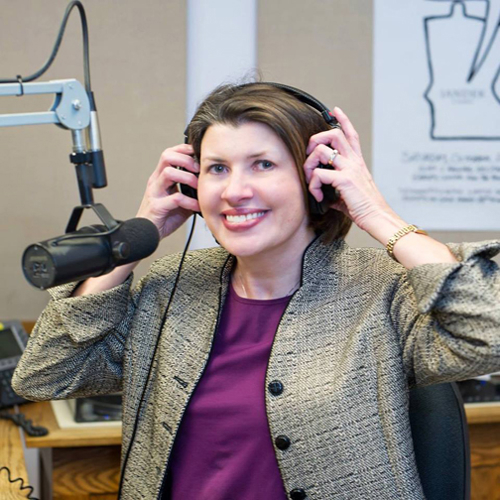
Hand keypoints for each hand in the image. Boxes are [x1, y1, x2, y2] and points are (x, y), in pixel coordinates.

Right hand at [136, 144, 199, 239]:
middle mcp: (156, 182)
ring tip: (198, 186)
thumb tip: (207, 185)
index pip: (169, 153)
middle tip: (198, 169)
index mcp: (160, 177)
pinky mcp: (157, 206)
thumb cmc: (162, 216)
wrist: (147, 233)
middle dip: (186, 160)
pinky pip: (175, 198)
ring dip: (188, 178)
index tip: (197, 153)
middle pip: (167, 157)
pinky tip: (196, 206)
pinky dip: (189, 201)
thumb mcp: (179, 200)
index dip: (184, 150)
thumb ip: (190, 191)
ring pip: (169, 173)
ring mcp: (155, 193)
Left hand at [303, 107, 394, 233]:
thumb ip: (337, 190)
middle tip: (309, 155)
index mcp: (357, 163)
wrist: (377, 218)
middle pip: (333, 134)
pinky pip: (319, 174)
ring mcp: (349, 169)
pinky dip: (313, 185)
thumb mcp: (349, 195)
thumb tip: (324, 197)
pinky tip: (317, 196)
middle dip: (315, 140)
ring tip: (311, 179)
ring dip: (309, 164)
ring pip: (322, 150)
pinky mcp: (344, 180)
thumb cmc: (365, 209)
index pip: (351, 134)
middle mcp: (354, 162)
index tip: (335, 110)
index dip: (343, 120)